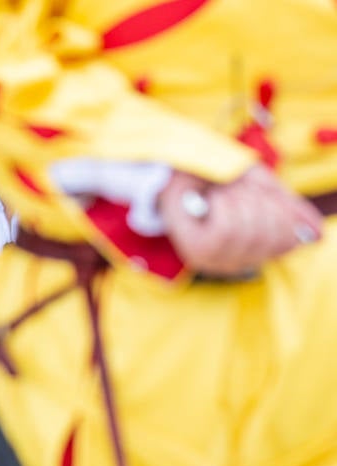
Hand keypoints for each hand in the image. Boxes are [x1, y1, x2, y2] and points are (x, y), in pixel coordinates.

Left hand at [158, 166, 322, 276]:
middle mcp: (237, 263)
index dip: (284, 211)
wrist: (179, 171)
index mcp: (256, 250)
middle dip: (261, 202)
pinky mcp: (196, 252)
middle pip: (271, 237)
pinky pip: (227, 231)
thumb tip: (318, 234)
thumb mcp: (262, 189)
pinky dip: (225, 206)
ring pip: (249, 233)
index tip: (265, 193)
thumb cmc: (221, 181)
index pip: (289, 240)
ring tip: (226, 194)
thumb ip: (290, 209)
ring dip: (241, 202)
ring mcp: (215, 261)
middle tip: (240, 190)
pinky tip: (214, 201)